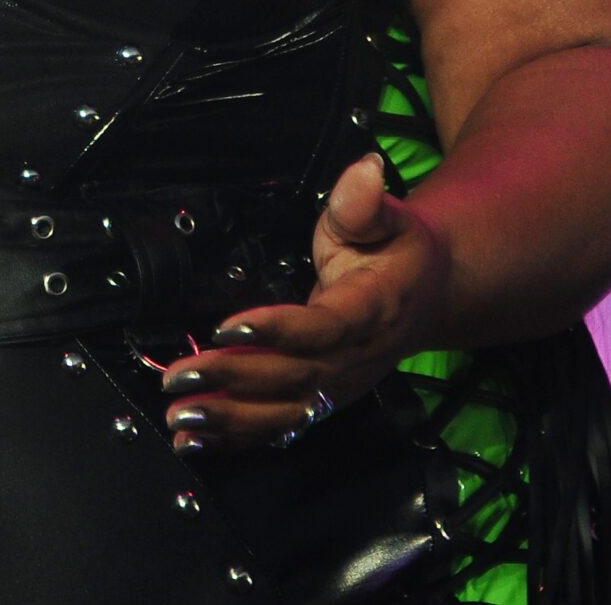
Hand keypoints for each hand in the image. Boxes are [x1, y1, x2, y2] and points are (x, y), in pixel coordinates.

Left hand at [158, 153, 450, 453]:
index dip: (278, 330)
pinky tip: (196, 440)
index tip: (229, 324)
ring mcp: (339, 387)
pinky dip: (237, 437)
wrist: (429, 295)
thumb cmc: (395, 250)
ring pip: (284, 412)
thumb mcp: (386, 217)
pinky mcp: (323, 403)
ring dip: (229, 419)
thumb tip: (365, 169)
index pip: (324, 327)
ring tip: (181, 417)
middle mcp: (356, 359)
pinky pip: (280, 425)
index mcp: (372, 310)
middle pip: (293, 376)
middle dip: (234, 378)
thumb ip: (364, 201)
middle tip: (180, 376)